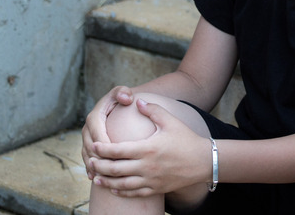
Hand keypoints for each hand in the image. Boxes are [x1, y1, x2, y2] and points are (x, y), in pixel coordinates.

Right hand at [81, 86, 134, 178]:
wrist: (115, 107)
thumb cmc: (121, 100)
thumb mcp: (122, 93)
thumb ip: (123, 93)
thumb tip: (127, 98)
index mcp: (94, 117)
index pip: (98, 135)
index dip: (106, 147)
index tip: (119, 156)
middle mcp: (87, 129)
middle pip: (91, 149)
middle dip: (101, 161)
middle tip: (114, 173)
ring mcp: (86, 139)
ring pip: (88, 157)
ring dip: (96, 168)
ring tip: (107, 179)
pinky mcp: (87, 147)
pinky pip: (88, 161)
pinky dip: (93, 170)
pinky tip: (100, 180)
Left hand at [90, 99, 211, 197]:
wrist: (204, 161)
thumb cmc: (186, 139)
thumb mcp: (171, 121)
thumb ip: (152, 110)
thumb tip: (137, 100)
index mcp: (148, 148)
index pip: (118, 150)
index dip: (103, 149)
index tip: (94, 146)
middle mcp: (147, 166)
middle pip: (116, 169)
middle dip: (100, 166)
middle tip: (90, 162)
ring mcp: (151, 179)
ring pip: (123, 184)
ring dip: (107, 182)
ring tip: (96, 177)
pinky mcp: (156, 188)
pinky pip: (135, 193)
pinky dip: (122, 192)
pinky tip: (114, 189)